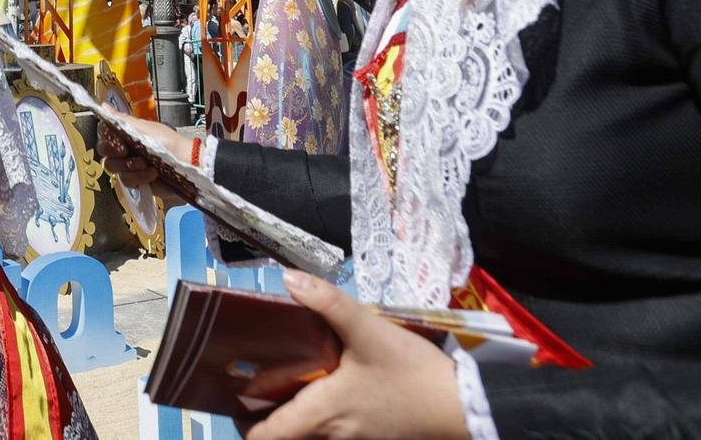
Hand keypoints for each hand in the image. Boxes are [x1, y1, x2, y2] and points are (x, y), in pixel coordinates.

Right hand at [97, 109, 191, 185]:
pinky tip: (152, 174)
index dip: (106, 138)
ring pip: (114, 168)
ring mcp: (129, 165)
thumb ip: (123, 121)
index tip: (117, 142)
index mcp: (126, 133)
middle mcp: (125, 148)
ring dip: (130, 166)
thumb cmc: (170, 143)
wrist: (187, 165)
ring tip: (146, 164)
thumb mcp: (146, 129)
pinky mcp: (136, 180)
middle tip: (126, 152)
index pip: (104, 133)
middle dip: (116, 154)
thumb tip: (103, 106)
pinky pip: (126, 181)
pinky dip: (139, 177)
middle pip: (104, 152)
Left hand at [244, 272, 470, 439]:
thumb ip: (328, 302)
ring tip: (290, 376)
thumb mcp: (369, 330)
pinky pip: (335, 431)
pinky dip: (322, 414)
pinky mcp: (373, 436)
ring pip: (311, 433)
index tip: (235, 393)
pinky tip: (330, 383)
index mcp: (321, 413)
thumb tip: (288, 277)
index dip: (244, 422)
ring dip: (295, 412)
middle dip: (266, 412)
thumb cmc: (412, 374)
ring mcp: (354, 439)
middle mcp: (332, 435)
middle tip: (258, 377)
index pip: (265, 437)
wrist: (464, 406)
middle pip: (285, 435)